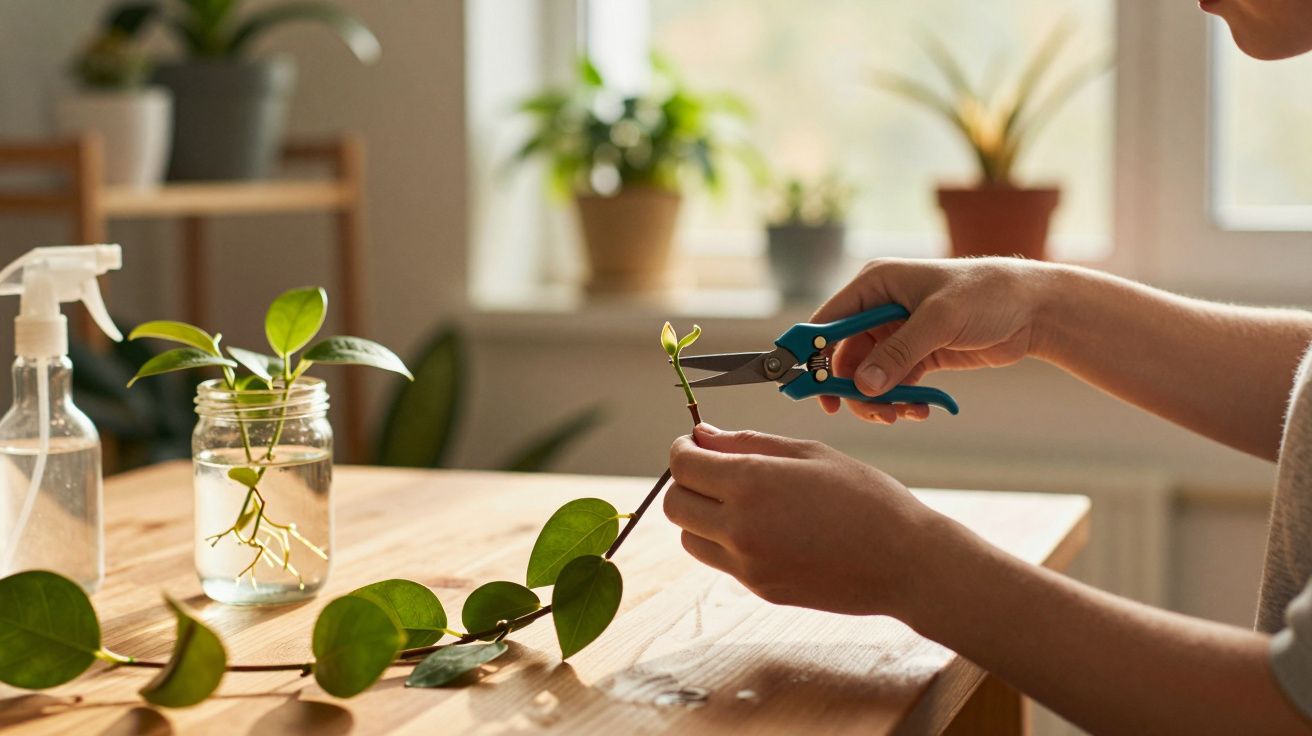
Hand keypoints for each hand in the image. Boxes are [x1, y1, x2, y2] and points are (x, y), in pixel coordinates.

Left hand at [664, 423, 947, 617]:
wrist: (906, 562)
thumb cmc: (867, 497)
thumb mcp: (810, 453)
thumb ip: (748, 442)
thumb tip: (703, 436)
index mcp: (752, 484)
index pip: (682, 465)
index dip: (683, 448)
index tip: (695, 443)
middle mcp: (740, 528)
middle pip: (674, 504)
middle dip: (685, 481)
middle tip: (713, 469)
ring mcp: (748, 565)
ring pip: (689, 537)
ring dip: (700, 514)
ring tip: (739, 501)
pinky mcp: (759, 589)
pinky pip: (720, 560)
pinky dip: (726, 540)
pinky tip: (765, 526)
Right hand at [812, 257, 1059, 422]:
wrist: (1033, 309)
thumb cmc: (986, 295)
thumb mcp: (939, 320)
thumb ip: (898, 353)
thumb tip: (862, 385)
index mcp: (875, 285)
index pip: (828, 321)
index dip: (812, 354)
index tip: (805, 385)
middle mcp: (880, 309)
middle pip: (844, 356)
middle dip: (850, 387)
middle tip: (862, 411)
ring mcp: (898, 334)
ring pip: (868, 375)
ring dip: (877, 399)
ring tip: (898, 414)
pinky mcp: (918, 355)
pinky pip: (894, 384)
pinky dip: (900, 400)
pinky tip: (919, 410)